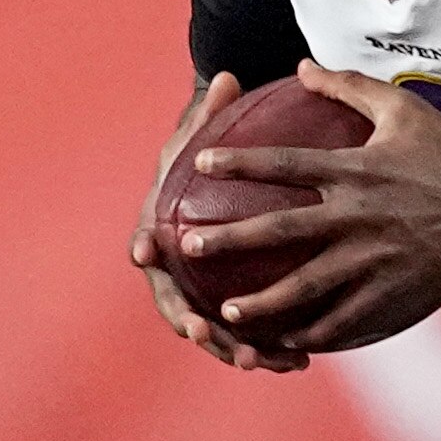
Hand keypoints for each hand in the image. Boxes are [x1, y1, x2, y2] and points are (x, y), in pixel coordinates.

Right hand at [130, 72, 306, 372]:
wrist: (222, 186)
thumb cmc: (214, 156)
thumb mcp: (210, 133)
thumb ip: (213, 114)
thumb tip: (226, 79)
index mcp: (161, 227)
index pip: (145, 238)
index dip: (142, 247)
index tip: (143, 252)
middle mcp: (179, 269)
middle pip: (175, 300)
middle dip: (187, 320)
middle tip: (201, 332)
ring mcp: (206, 293)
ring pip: (215, 330)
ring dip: (232, 349)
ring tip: (257, 361)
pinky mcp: (235, 310)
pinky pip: (250, 336)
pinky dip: (270, 350)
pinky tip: (299, 361)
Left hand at [176, 60, 440, 356]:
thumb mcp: (404, 109)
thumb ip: (349, 87)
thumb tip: (302, 66)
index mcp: (356, 170)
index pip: (285, 163)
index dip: (240, 161)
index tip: (201, 161)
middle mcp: (357, 216)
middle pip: (281, 230)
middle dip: (230, 239)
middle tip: (187, 246)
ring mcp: (373, 258)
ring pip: (306, 285)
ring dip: (262, 300)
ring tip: (227, 310)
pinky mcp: (392, 291)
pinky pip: (345, 318)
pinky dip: (314, 331)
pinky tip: (288, 339)